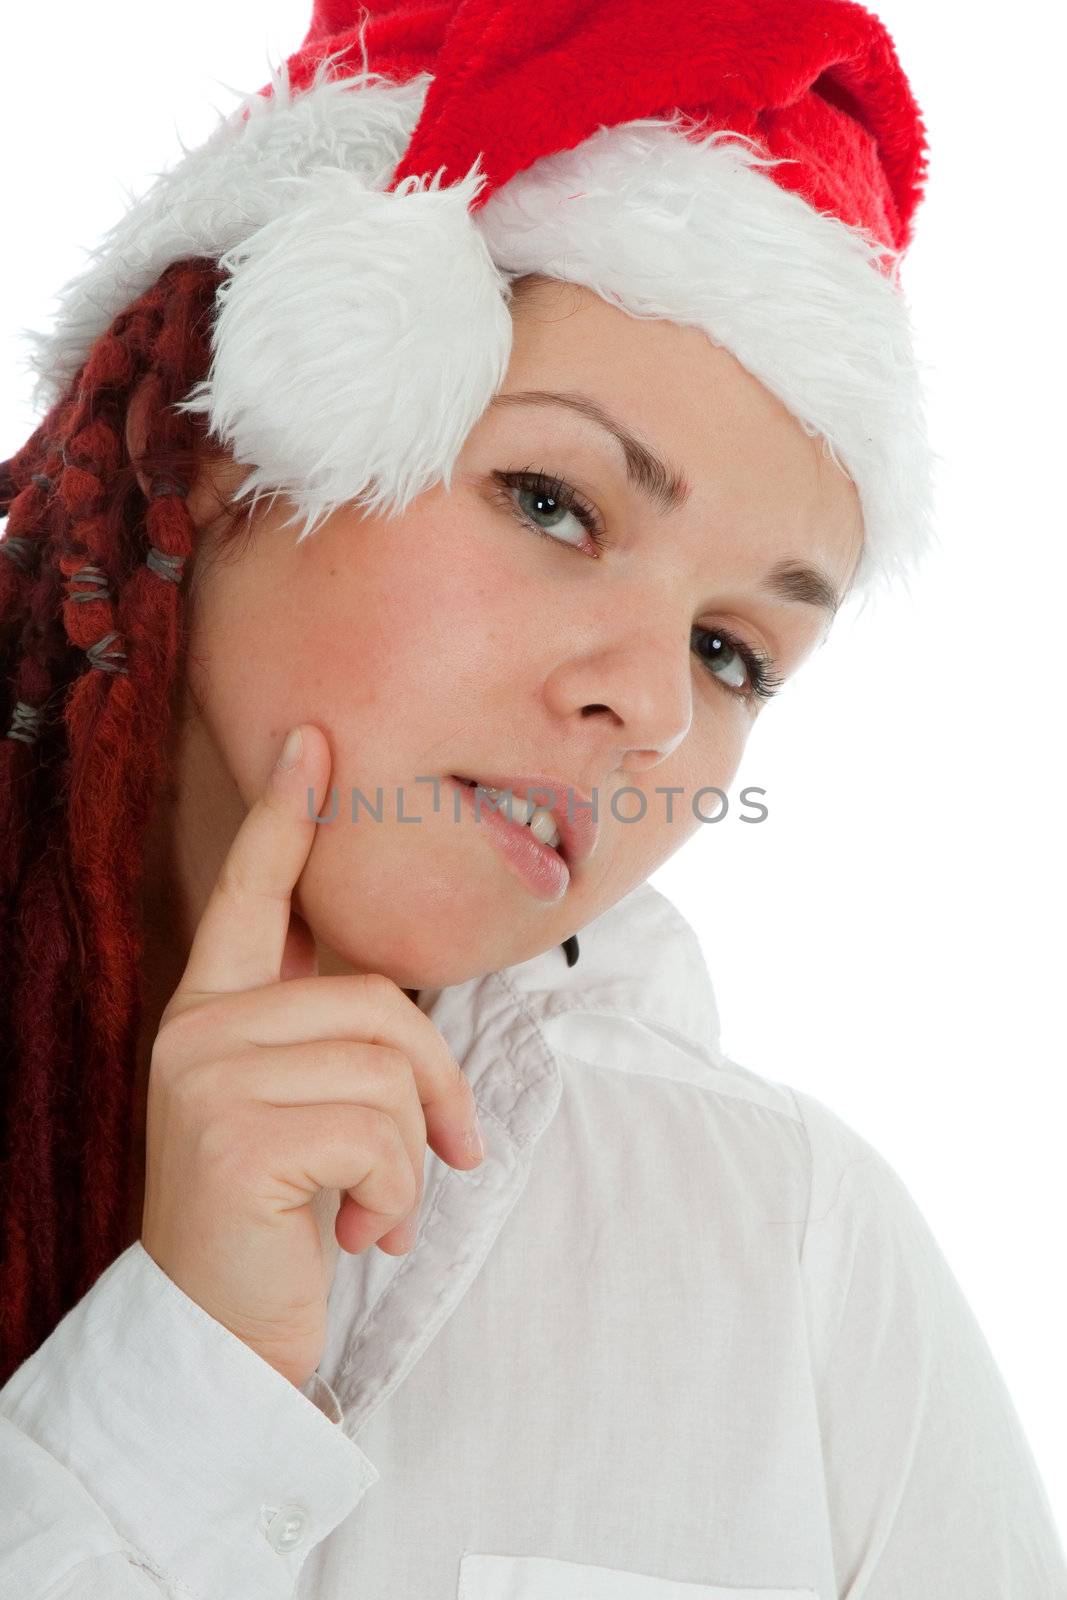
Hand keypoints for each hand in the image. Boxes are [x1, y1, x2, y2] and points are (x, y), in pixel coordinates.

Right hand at [138, 724, 484, 1388]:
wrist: (220, 1336)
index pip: (250, 897)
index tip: (314, 743)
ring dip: (411, 1155)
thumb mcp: (304, 1114)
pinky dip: (397, 1193)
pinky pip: (381, 1133)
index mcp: (212, 1014)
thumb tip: (409, 1013)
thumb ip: (335, 1046)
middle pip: (377, 1003)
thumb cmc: (278, 1216)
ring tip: (376, 1210)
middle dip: (435, 1086)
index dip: (284, 820)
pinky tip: (356, 1234)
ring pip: (388, 1069)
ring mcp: (207, 1079)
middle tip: (444, 1156)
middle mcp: (197, 1031)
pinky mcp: (236, 1138)